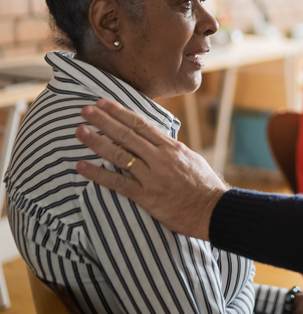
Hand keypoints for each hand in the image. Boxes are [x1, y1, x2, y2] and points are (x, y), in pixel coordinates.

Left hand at [74, 98, 227, 240]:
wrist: (212, 210)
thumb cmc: (204, 185)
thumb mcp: (190, 159)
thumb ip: (170, 149)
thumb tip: (156, 141)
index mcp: (171, 147)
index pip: (141, 125)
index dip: (121, 112)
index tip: (104, 103)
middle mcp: (160, 158)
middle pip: (127, 135)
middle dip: (104, 121)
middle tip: (86, 110)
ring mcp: (152, 177)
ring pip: (120, 155)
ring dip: (97, 142)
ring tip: (80, 131)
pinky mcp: (147, 196)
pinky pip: (118, 183)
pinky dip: (98, 174)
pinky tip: (82, 166)